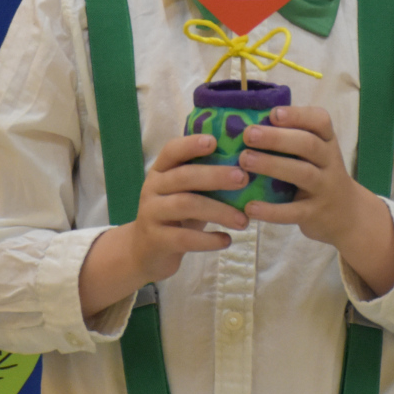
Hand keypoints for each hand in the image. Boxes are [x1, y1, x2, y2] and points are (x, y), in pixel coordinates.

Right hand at [77, 134, 247, 316]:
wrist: (145, 252)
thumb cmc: (176, 217)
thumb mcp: (187, 194)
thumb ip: (206, 182)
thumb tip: (248, 168)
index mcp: (161, 171)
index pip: (172, 151)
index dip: (191, 144)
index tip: (214, 141)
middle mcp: (152, 188)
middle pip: (183, 176)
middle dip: (215, 175)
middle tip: (243, 178)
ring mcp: (151, 214)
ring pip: (185, 205)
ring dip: (219, 211)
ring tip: (243, 221)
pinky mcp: (155, 240)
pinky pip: (184, 238)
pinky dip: (208, 240)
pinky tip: (227, 241)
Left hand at [241, 106, 393, 295]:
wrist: (348, 216)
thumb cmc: (319, 176)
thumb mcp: (315, 155)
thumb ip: (291, 140)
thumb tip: (248, 125)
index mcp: (326, 142)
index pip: (320, 121)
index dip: (297, 115)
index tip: (273, 113)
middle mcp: (329, 162)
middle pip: (308, 144)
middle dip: (277, 138)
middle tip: (249, 135)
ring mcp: (324, 188)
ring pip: (302, 174)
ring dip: (271, 165)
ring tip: (244, 160)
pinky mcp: (315, 214)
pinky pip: (293, 211)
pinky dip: (271, 210)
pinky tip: (250, 207)